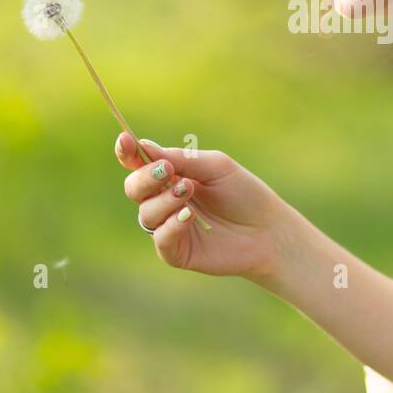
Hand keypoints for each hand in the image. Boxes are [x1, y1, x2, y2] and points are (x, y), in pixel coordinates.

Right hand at [114, 132, 299, 278]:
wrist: (268, 229)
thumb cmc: (244, 193)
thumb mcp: (215, 166)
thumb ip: (180, 158)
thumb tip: (143, 145)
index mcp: (172, 176)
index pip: (139, 164)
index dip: (127, 153)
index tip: (124, 141)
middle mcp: (164, 201)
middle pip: (134, 188)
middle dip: (145, 178)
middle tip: (167, 171)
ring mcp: (168, 227)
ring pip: (145, 213)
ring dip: (164, 200)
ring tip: (190, 193)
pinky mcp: (177, 252)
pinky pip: (160, 239)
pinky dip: (171, 225)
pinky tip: (189, 216)